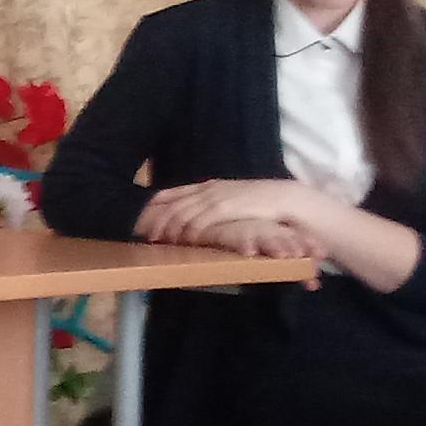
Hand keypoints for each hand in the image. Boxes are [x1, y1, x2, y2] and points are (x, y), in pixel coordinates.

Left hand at [136, 179, 327, 251]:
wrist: (284, 197)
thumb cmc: (259, 202)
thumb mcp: (231, 201)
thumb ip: (214, 206)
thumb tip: (199, 216)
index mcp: (208, 187)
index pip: (172, 193)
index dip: (155, 205)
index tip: (141, 216)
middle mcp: (207, 189)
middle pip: (172, 203)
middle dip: (155, 218)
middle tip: (143, 233)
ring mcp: (215, 197)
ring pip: (181, 212)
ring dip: (167, 226)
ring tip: (156, 239)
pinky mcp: (224, 207)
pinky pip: (199, 220)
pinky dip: (187, 230)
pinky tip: (180, 239)